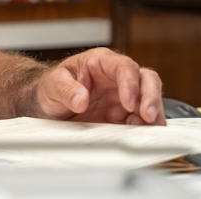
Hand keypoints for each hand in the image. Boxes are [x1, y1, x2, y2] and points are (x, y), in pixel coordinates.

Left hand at [34, 48, 163, 124]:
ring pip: (150, 102)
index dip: (130, 83)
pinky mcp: (124, 118)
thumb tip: (81, 99)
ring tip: (149, 130)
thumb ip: (66, 89)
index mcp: (102, 63)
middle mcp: (117, 79)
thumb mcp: (52, 84)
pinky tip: (142, 137)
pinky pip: (142, 122)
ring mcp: (123, 99)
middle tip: (147, 115)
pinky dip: (146, 130)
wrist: (46, 107)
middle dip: (151, 97)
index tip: (128, 101)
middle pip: (147, 80)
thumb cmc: (51, 88)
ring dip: (154, 116)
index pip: (124, 67)